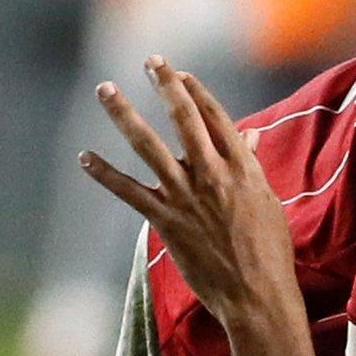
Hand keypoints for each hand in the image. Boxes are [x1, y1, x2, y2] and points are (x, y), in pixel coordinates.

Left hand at [80, 56, 295, 323]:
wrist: (258, 295)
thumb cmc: (269, 251)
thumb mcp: (267, 202)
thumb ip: (251, 166)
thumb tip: (248, 136)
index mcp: (242, 169)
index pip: (216, 118)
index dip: (196, 92)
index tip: (179, 73)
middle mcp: (213, 175)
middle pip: (185, 119)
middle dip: (166, 86)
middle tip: (150, 60)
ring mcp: (187, 197)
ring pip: (150, 146)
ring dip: (124, 115)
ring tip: (106, 89)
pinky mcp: (167, 222)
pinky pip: (129, 192)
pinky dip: (105, 174)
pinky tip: (85, 157)